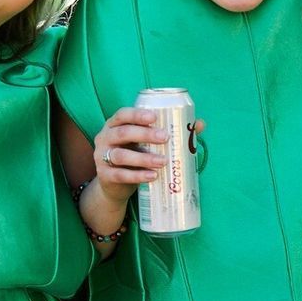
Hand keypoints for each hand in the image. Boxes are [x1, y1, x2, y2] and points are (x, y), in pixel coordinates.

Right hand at [91, 108, 206, 203]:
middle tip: (165, 137)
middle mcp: (105, 138)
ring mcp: (102, 157)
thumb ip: (168, 132)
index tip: (155, 117)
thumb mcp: (146, 144)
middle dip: (145, 134)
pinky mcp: (105, 176)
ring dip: (144, 158)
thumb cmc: (135, 157)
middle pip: (123, 133)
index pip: (123, 114)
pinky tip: (152, 176)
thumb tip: (199, 124)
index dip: (137, 114)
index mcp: (115, 125)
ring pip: (121, 155)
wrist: (114, 186)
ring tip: (163, 161)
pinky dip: (138, 176)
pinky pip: (120, 175)